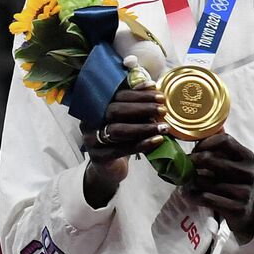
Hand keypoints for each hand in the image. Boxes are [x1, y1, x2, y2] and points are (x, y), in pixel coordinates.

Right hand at [81, 88, 167, 207]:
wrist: (108, 167)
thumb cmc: (120, 138)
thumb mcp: (127, 119)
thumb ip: (135, 104)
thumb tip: (152, 86)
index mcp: (96, 107)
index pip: (116, 96)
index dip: (138, 94)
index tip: (159, 95)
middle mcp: (90, 121)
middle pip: (114, 110)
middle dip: (142, 109)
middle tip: (163, 110)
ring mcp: (91, 140)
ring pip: (117, 130)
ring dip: (143, 127)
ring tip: (163, 127)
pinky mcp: (98, 157)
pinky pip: (121, 149)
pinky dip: (141, 144)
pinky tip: (157, 140)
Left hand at [186, 132, 253, 238]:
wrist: (245, 210)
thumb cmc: (231, 181)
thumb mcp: (231, 161)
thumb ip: (220, 146)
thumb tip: (206, 126)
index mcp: (247, 156)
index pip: (224, 140)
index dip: (204, 143)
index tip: (195, 149)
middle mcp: (248, 172)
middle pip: (210, 159)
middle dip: (193, 162)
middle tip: (186, 165)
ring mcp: (244, 191)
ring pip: (204, 181)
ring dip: (190, 181)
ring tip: (187, 181)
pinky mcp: (237, 207)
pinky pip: (205, 198)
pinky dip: (192, 196)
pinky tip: (189, 194)